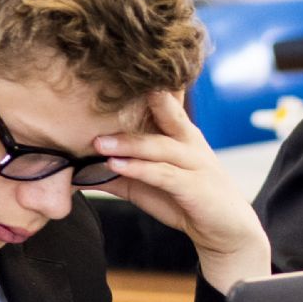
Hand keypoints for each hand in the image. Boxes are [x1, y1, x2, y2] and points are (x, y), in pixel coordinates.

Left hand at [93, 92, 271, 293]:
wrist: (226, 231)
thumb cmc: (186, 200)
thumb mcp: (148, 183)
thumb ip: (118, 172)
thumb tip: (76, 170)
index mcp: (181, 133)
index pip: (163, 102)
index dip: (143, 87)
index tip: (114, 70)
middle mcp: (190, 142)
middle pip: (166, 113)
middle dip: (141, 100)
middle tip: (107, 91)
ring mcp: (195, 163)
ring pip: (159, 145)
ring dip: (127, 143)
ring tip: (98, 143)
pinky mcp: (195, 187)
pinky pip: (163, 174)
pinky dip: (138, 169)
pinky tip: (115, 166)